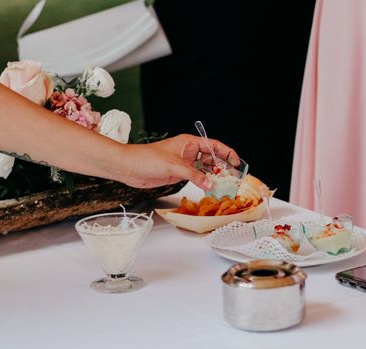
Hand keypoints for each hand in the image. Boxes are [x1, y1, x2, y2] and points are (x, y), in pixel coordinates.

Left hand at [118, 134, 238, 189]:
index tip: (236, 162)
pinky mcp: (179, 174)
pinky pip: (196, 177)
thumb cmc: (146, 158)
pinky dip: (204, 182)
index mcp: (188, 142)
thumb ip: (193, 175)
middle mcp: (188, 152)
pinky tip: (210, 188)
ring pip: (205, 169)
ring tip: (224, 185)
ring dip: (214, 176)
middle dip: (222, 166)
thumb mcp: (173, 166)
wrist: (129, 168)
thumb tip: (210, 184)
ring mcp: (184, 163)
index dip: (226, 153)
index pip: (213, 145)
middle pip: (212, 157)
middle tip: (232, 177)